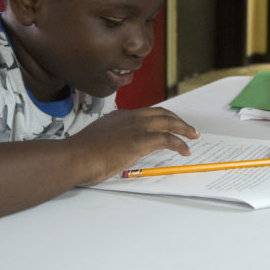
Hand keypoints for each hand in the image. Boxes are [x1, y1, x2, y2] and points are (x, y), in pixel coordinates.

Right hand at [72, 107, 199, 183]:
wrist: (76, 157)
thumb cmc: (81, 154)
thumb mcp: (97, 140)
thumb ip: (110, 140)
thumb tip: (116, 150)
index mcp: (119, 116)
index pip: (146, 113)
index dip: (161, 119)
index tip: (169, 125)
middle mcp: (130, 117)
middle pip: (161, 113)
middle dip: (177, 120)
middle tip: (188, 128)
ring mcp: (136, 127)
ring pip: (168, 122)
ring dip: (184, 129)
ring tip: (193, 136)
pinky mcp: (141, 140)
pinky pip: (168, 139)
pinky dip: (180, 143)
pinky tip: (185, 150)